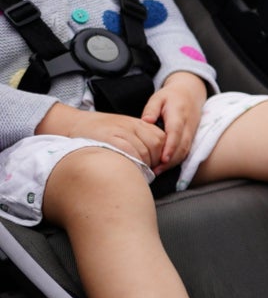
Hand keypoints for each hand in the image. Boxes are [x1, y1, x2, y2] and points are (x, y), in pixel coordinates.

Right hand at [36, 103, 160, 169]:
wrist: (75, 124)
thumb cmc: (100, 131)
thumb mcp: (123, 129)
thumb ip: (138, 139)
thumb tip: (155, 159)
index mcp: (138, 123)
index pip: (161, 138)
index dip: (163, 153)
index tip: (157, 165)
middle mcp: (132, 126)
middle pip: (156, 145)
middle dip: (156, 161)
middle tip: (149, 172)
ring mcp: (120, 131)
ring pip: (144, 150)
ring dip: (145, 165)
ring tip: (139, 173)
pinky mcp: (109, 138)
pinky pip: (129, 151)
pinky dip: (133, 162)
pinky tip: (129, 170)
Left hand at [140, 72, 209, 169]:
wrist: (191, 92)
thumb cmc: (171, 96)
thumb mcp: (158, 97)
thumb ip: (151, 109)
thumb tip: (146, 121)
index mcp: (179, 114)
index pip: (176, 132)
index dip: (170, 147)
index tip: (163, 159)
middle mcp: (188, 125)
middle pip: (182, 146)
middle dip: (170, 161)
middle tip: (156, 171)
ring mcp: (192, 132)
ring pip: (186, 150)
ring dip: (173, 163)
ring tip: (158, 171)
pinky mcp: (191, 136)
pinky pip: (186, 150)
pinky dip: (177, 159)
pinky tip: (165, 166)